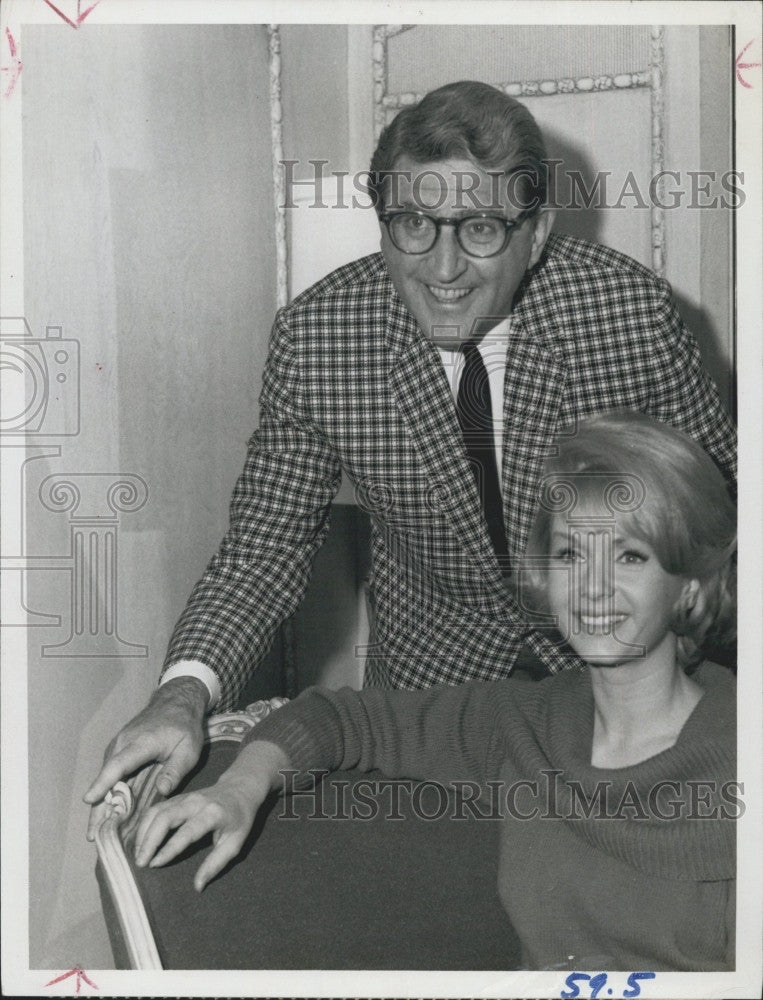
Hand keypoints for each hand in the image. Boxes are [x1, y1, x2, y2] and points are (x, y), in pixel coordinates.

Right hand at [84, 676, 208, 840]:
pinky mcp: (118, 750)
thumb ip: (175, 769)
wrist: (175, 702)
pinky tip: (107, 814)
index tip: (89, 799)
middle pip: (106, 778)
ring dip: (100, 804)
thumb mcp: (189, 748)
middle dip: (97, 807)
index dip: (103, 783)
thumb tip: (162, 791)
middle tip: (91, 835)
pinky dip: (107, 793)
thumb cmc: (184, 726)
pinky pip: (110, 774)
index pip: (118, 765)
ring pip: (106, 778)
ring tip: (95, 833)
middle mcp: (123, 744)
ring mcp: (118, 746)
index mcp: (141, 743)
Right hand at [133, 740, 287, 890]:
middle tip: (140, 863)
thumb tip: (198, 887)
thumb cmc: (240, 819)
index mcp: (212, 813)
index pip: (186, 831)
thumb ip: (216, 864)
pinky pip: (155, 808)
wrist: (240, 788)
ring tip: (138, 855)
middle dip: (149, 840)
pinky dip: (144, 824)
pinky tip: (140, 841)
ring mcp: (184, 796)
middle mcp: (195, 802)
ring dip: (143, 832)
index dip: (169, 848)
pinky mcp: (177, 797)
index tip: (154, 864)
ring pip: (156, 811)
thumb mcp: (235, 843)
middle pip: (165, 817)